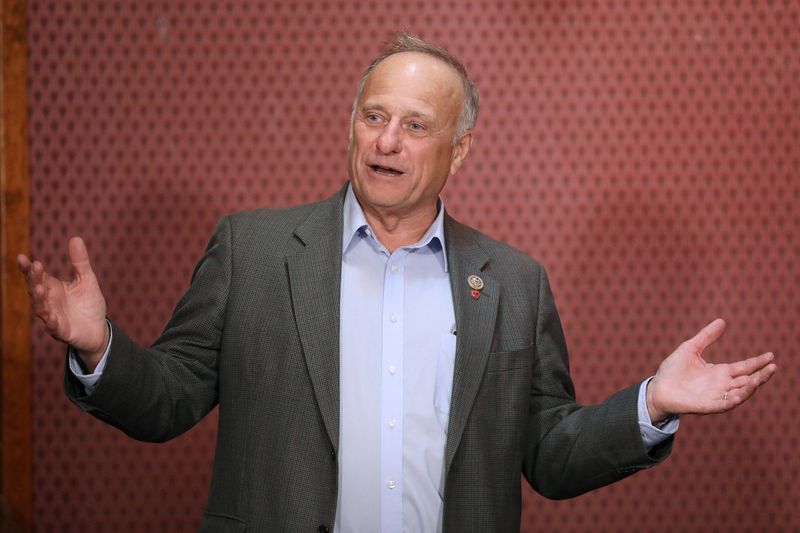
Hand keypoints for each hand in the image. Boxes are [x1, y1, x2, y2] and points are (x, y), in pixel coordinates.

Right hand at [18, 237, 108, 370]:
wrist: (98, 329)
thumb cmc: (89, 303)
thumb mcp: (86, 279)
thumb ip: (80, 262)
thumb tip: (75, 237)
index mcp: (52, 288)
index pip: (36, 276)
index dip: (28, 268)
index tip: (21, 257)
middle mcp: (48, 301)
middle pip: (35, 289)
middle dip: (34, 279)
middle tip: (35, 267)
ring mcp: (52, 316)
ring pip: (40, 308)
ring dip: (39, 299)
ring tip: (40, 288)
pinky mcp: (61, 331)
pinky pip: (52, 326)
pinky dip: (50, 321)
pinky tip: (50, 316)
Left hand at [646, 319, 776, 422]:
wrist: (657, 388)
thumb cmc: (673, 370)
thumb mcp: (690, 349)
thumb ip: (706, 337)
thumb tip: (722, 321)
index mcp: (720, 372)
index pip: (744, 367)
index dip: (757, 362)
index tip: (771, 356)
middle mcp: (721, 385)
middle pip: (747, 381)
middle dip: (761, 376)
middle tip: (773, 367)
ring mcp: (715, 396)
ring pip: (739, 394)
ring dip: (750, 387)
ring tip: (759, 378)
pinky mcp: (706, 406)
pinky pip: (722, 405)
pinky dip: (731, 400)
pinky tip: (738, 395)